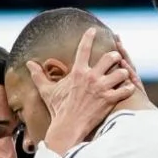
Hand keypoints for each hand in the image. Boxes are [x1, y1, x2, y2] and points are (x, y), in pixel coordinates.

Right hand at [28, 27, 137, 150]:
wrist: (68, 127)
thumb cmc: (58, 109)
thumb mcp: (47, 91)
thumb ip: (38, 76)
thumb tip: (28, 64)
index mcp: (77, 72)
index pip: (84, 48)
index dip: (89, 37)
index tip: (93, 30)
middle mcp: (91, 77)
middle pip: (110, 58)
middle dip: (115, 56)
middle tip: (116, 58)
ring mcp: (102, 88)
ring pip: (121, 72)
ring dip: (123, 72)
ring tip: (123, 74)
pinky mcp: (109, 100)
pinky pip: (125, 90)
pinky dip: (129, 88)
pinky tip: (129, 88)